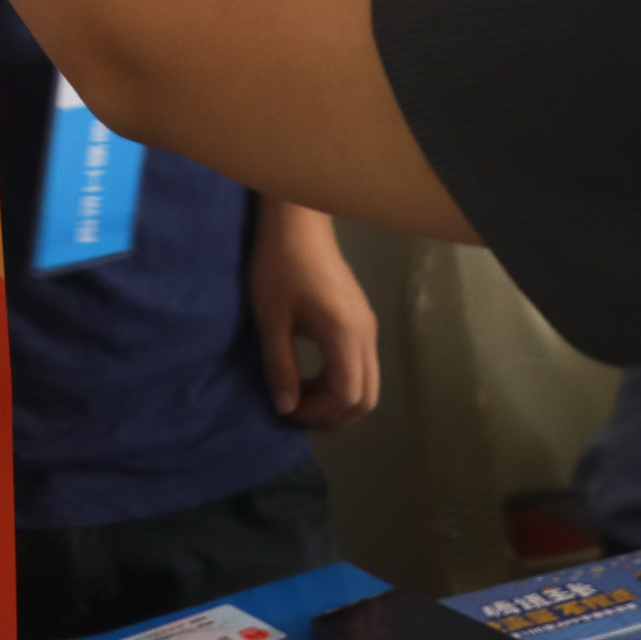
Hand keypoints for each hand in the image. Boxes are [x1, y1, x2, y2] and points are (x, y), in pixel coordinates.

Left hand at [248, 201, 381, 430]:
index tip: (286, 409)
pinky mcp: (362, 321)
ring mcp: (368, 327)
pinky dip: (340, 382)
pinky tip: (309, 375)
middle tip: (296, 412)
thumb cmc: (280, 266)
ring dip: (337, 400)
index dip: (319, 414)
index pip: (348, 396)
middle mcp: (366, 335)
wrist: (297, 223)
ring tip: (299, 395)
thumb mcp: (272, 320)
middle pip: (366, 398)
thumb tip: (285, 409)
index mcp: (346, 335)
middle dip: (333, 416)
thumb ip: (280, 367)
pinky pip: (361, 367)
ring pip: (367, 385)